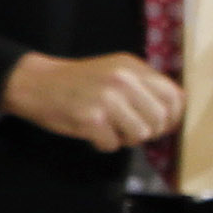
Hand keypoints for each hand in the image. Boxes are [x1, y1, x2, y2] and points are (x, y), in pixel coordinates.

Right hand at [1, 50, 180, 150]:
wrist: (36, 83)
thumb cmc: (79, 82)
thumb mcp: (117, 71)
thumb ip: (145, 86)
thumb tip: (176, 111)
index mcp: (133, 67)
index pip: (174, 97)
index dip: (171, 117)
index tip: (158, 124)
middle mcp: (123, 80)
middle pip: (159, 119)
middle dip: (147, 130)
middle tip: (127, 128)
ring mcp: (107, 99)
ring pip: (140, 134)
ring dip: (125, 138)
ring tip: (109, 129)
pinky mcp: (90, 118)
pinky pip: (113, 144)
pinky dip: (103, 144)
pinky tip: (92, 132)